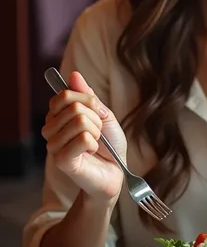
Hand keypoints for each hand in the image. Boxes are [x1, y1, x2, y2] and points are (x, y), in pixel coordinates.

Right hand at [41, 71, 125, 202]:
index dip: (88, 100)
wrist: (115, 172)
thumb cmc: (109, 145)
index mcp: (58, 116)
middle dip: (95, 117)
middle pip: (73, 106)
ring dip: (96, 132)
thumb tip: (73, 75)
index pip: (65, 94)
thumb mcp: (103, 114)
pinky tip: (92, 153)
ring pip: (79, 121)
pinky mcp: (61, 160)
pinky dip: (94, 144)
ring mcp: (53, 145)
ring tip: (95, 144)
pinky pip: (83, 138)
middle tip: (97, 133)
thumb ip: (87, 95)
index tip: (97, 114)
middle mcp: (51, 129)